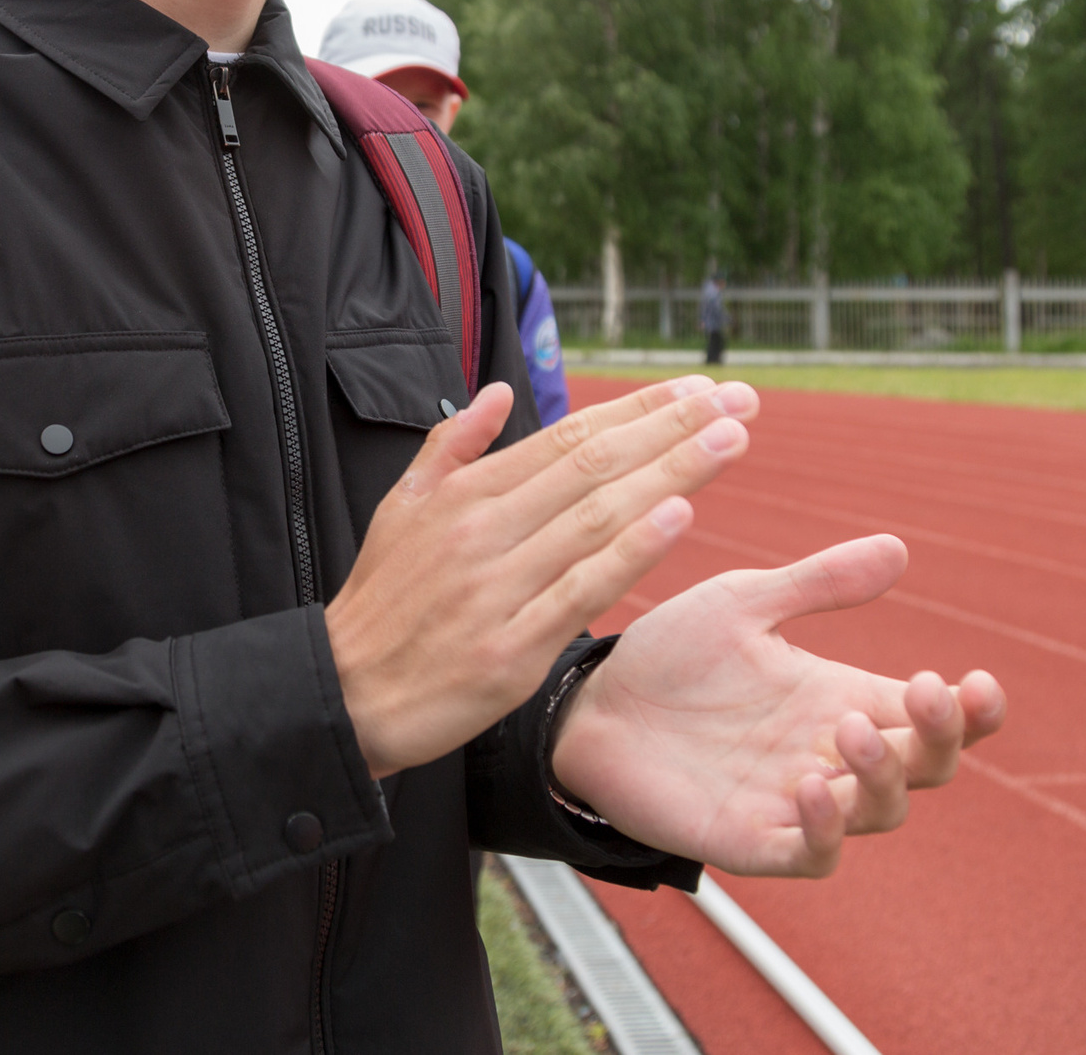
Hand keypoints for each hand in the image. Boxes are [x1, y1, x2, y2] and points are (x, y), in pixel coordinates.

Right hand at [325, 375, 759, 779]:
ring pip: (598, 519)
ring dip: (670, 476)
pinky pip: (580, 592)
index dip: (639, 410)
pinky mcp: (509, 650)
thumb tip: (494, 391)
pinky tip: (678, 519)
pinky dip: (630, 553)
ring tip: (729, 443)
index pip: (570, 437)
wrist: (346, 695)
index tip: (699, 390)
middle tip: (739, 402)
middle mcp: (485, 530)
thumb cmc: (381, 603)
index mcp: (466, 494)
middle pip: (595, 466)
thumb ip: (450, 447)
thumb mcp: (400, 509)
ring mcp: (499, 589)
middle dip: (674, 429)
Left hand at [548, 534, 1006, 875]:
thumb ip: (817, 583)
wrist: (589, 704)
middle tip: (919, 693)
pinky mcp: (751, 840)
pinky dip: (823, 829)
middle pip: (926, 768)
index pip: (934, 717)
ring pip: (880, 813)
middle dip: (939, 737)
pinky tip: (809, 785)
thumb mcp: (742, 603)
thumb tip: (898, 548)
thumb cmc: (668, 656)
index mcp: (840, 697)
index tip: (979, 681)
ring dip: (883, 776)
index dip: (972, 711)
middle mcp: (831, 754)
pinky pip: (811, 855)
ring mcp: (795, 803)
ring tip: (855, 730)